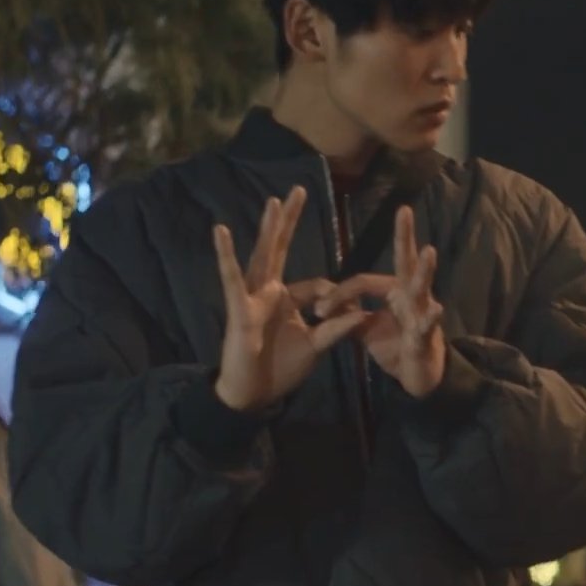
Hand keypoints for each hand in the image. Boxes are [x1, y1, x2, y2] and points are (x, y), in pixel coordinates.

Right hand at [212, 187, 369, 411]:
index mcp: (287, 299)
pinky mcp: (239, 308)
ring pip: (263, 257)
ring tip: (274, 202)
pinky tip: (220, 232)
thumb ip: (336, 330)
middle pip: (281, 249)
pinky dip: (226, 256)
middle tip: (298, 190)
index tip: (349, 316)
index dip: (335, 299)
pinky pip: (232, 279)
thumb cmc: (279, 369)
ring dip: (269, 230)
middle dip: (290, 221)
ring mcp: (252, 297)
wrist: (253, 395)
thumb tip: (364, 313)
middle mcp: (268, 292)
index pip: (317, 285)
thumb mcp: (315, 347)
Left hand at [315, 206, 446, 398]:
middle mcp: (410, 296)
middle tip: (403, 210)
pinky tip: (436, 309)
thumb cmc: (396, 347)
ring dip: (425, 270)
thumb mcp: (366, 330)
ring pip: (421, 288)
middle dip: (404, 236)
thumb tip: (323, 304)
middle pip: (405, 262)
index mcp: (394, 292)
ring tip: (429, 250)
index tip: (318, 310)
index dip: (339, 294)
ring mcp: (421, 313)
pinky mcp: (425, 337)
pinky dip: (430, 319)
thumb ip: (348, 315)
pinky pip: (427, 326)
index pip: (363, 282)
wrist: (419, 375)